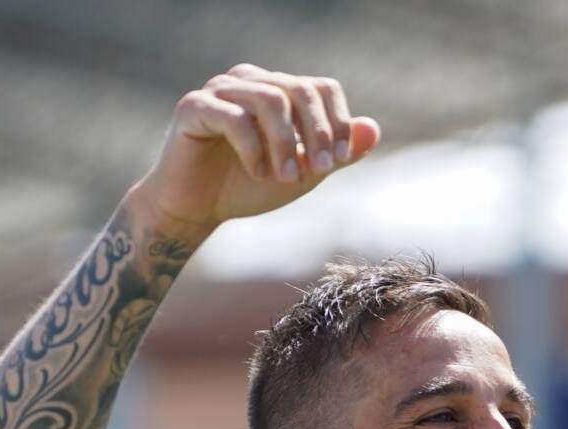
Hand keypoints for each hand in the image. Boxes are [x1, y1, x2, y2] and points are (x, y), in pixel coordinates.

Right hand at [129, 64, 381, 233]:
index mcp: (278, 90)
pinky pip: (235, 118)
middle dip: (318, 132)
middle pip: (300, 89)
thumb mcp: (303, 173)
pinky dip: (254, 149)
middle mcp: (251, 81)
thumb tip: (373, 129)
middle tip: (320, 169)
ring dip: (286, 144)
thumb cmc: (248, 186)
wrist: (196, 208)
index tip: (337, 161)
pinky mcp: (194, 106)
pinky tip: (257, 173)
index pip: (321, 87)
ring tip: (286, 178)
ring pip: (270, 99)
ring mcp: (221, 90)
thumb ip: (336, 153)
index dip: (337, 122)